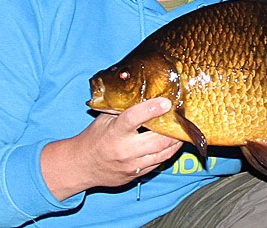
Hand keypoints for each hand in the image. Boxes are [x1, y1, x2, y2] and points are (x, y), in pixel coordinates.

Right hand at [41, 97, 182, 200]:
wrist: (82, 166)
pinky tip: (175, 143)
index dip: (151, 109)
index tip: (166, 102)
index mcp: (114, 132)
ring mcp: (131, 164)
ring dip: (176, 141)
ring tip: (184, 129)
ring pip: (162, 153)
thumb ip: (121, 107)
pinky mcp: (136, 175)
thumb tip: (141, 90)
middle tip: (183, 116)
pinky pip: (159, 163)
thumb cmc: (95, 137)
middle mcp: (124, 149)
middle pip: (157, 139)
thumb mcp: (104, 118)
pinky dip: (169, 152)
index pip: (133, 118)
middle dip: (173, 128)